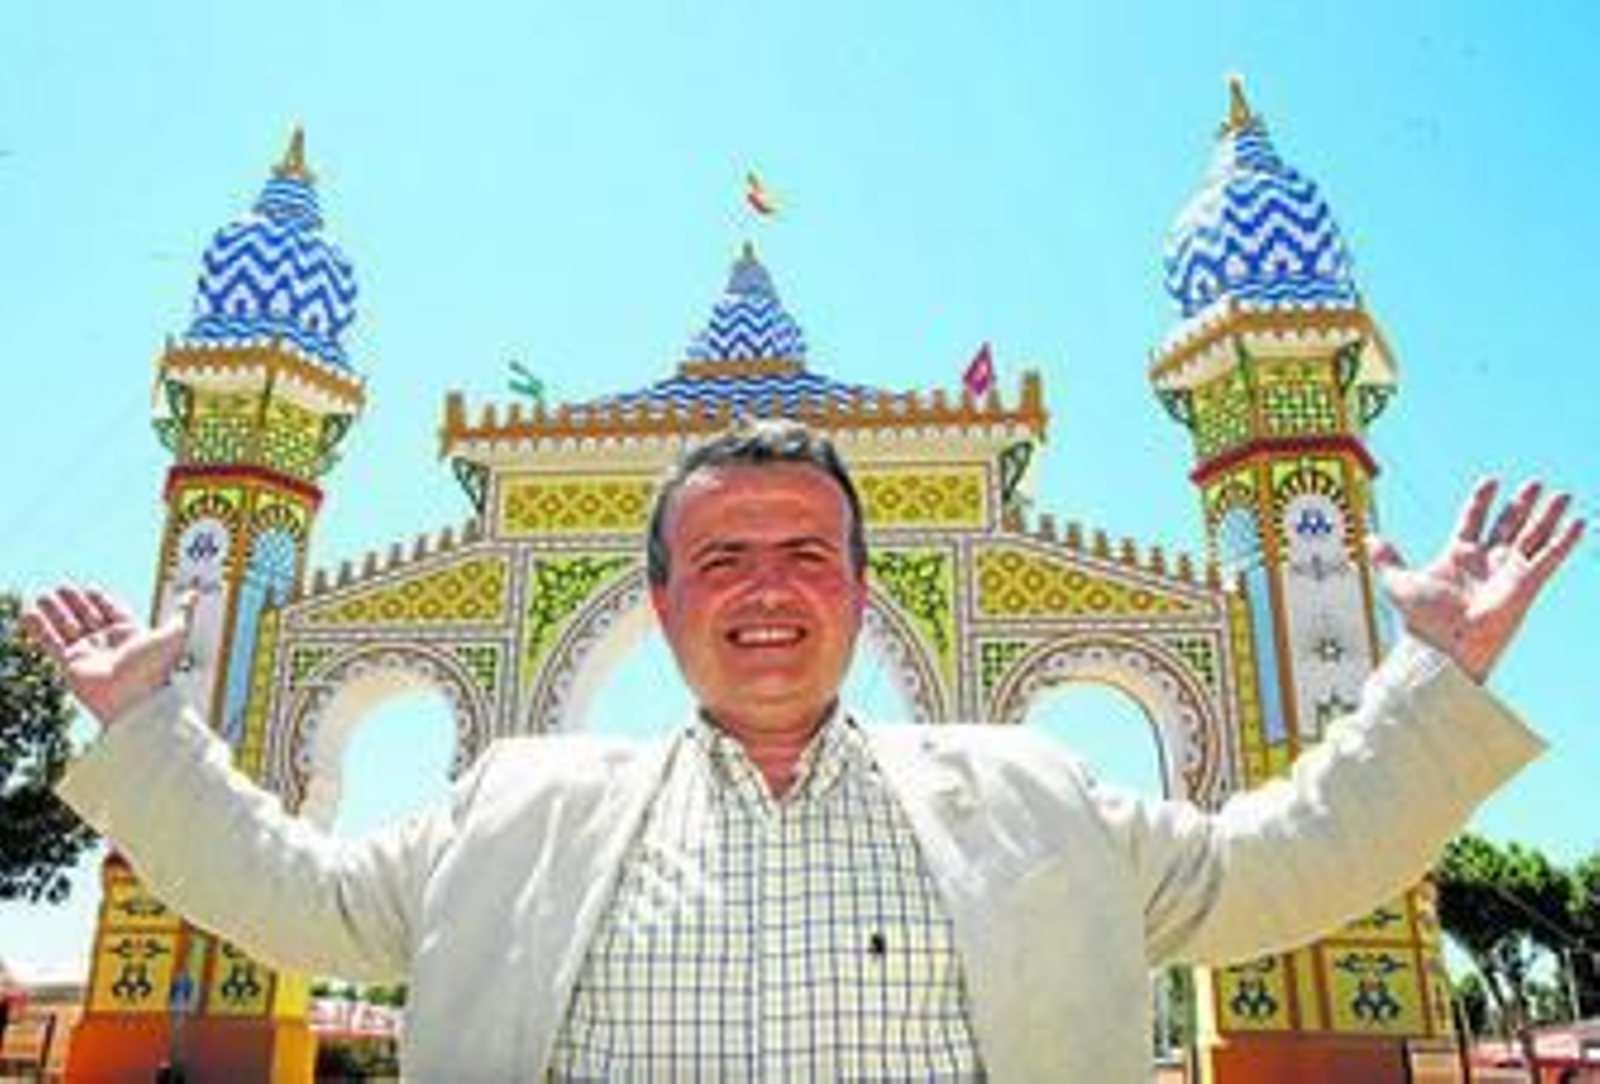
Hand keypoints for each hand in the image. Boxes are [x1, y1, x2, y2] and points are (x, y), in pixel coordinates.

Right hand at [21, 587, 195, 726]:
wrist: (135, 701)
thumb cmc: (156, 670)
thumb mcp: (175, 634)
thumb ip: (182, 613)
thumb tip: (194, 594)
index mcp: (131, 635)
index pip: (111, 611)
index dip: (100, 600)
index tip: (89, 588)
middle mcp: (108, 645)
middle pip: (87, 617)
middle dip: (74, 602)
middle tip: (61, 586)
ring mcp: (88, 655)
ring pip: (66, 627)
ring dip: (54, 611)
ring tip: (43, 595)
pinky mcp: (70, 666)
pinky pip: (51, 643)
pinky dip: (39, 628)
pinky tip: (30, 613)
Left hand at [1367, 479, 1583, 681]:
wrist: (1447, 645)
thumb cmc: (1423, 619)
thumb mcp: (1398, 582)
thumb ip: (1386, 559)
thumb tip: (1367, 538)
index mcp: (1458, 556)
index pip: (1473, 520)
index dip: (1481, 501)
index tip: (1491, 480)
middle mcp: (1486, 561)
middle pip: (1509, 524)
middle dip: (1522, 504)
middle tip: (1536, 482)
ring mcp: (1508, 571)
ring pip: (1533, 535)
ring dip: (1548, 515)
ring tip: (1562, 493)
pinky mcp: (1527, 583)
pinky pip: (1551, 557)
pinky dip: (1566, 540)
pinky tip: (1579, 522)